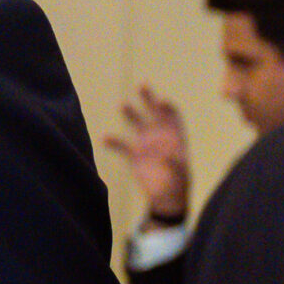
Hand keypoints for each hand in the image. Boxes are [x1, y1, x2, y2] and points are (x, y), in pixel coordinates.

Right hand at [101, 84, 189, 221]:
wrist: (165, 197)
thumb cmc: (177, 185)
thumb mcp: (179, 175)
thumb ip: (173, 165)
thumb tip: (166, 157)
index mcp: (176, 138)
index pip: (173, 117)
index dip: (168, 109)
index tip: (162, 102)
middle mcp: (161, 137)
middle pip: (155, 113)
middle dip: (149, 99)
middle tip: (142, 86)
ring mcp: (147, 144)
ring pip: (138, 124)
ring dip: (131, 114)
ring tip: (122, 104)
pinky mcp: (134, 155)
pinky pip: (122, 145)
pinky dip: (114, 142)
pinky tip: (104, 138)